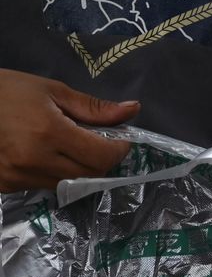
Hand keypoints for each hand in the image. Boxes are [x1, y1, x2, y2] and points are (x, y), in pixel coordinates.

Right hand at [0, 70, 138, 191]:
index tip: (119, 137)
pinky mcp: (6, 185)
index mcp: (48, 132)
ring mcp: (17, 176)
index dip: (118, 148)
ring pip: (70, 184)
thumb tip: (133, 110)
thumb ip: (93, 108)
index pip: (102, 156)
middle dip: (102, 159)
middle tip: (96, 140)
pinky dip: (55, 173)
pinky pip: (44, 185)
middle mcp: (34, 160)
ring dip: (79, 168)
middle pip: (91, 174)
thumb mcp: (51, 91)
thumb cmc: (5, 90)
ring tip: (67, 145)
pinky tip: (44, 154)